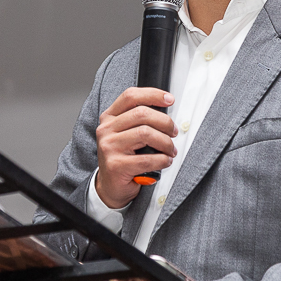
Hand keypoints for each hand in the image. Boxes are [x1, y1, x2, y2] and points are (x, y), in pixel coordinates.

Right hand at [95, 87, 177, 208]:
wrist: (110, 186)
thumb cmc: (123, 158)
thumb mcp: (126, 134)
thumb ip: (139, 121)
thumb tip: (166, 113)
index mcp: (109, 118)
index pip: (130, 96)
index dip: (152, 94)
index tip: (169, 99)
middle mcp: (106, 129)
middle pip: (142, 114)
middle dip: (165, 122)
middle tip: (174, 132)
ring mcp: (109, 147)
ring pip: (146, 133)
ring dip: (165, 142)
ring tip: (170, 150)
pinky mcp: (116, 165)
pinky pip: (147, 158)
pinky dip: (162, 160)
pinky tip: (165, 161)